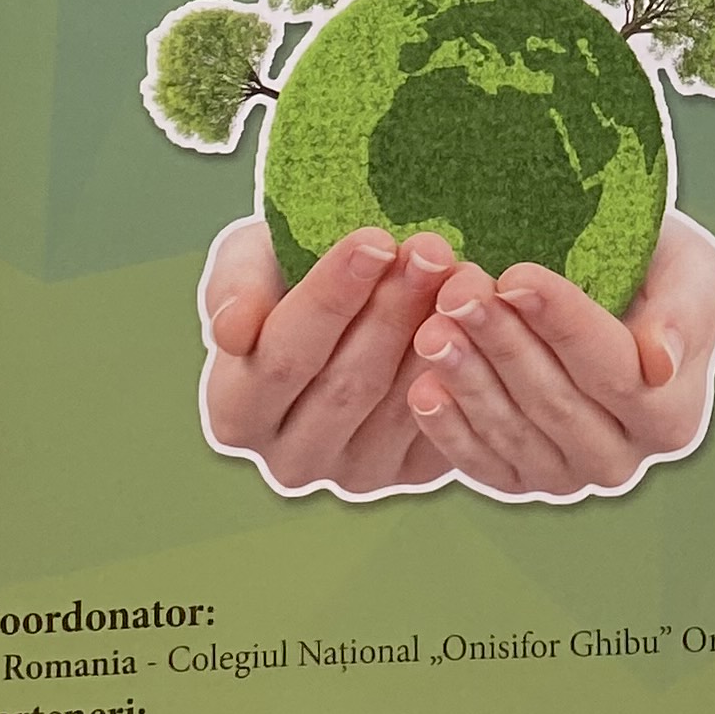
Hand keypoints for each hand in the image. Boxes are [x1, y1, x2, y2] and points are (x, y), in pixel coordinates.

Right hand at [199, 217, 458, 497]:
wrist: (346, 302)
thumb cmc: (285, 274)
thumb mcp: (247, 261)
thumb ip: (233, 289)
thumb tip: (234, 331)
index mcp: (236, 415)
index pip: (283, 359)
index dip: (331, 297)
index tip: (375, 238)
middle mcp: (290, 461)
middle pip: (347, 384)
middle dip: (393, 307)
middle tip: (432, 247)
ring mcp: (354, 475)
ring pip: (400, 403)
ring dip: (436, 332)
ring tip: (460, 270)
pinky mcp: (412, 473)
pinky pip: (443, 421)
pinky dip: (465, 367)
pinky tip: (481, 315)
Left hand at [402, 211, 714, 502]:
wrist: (613, 290)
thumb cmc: (656, 269)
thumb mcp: (691, 269)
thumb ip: (685, 311)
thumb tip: (661, 363)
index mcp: (674, 415)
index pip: (614, 369)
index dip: (563, 322)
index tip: (516, 275)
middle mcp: (624, 460)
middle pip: (556, 402)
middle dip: (503, 343)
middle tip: (457, 292)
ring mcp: (568, 478)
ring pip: (513, 432)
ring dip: (468, 380)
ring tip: (432, 329)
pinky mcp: (518, 480)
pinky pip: (481, 461)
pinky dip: (449, 428)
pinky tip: (422, 388)